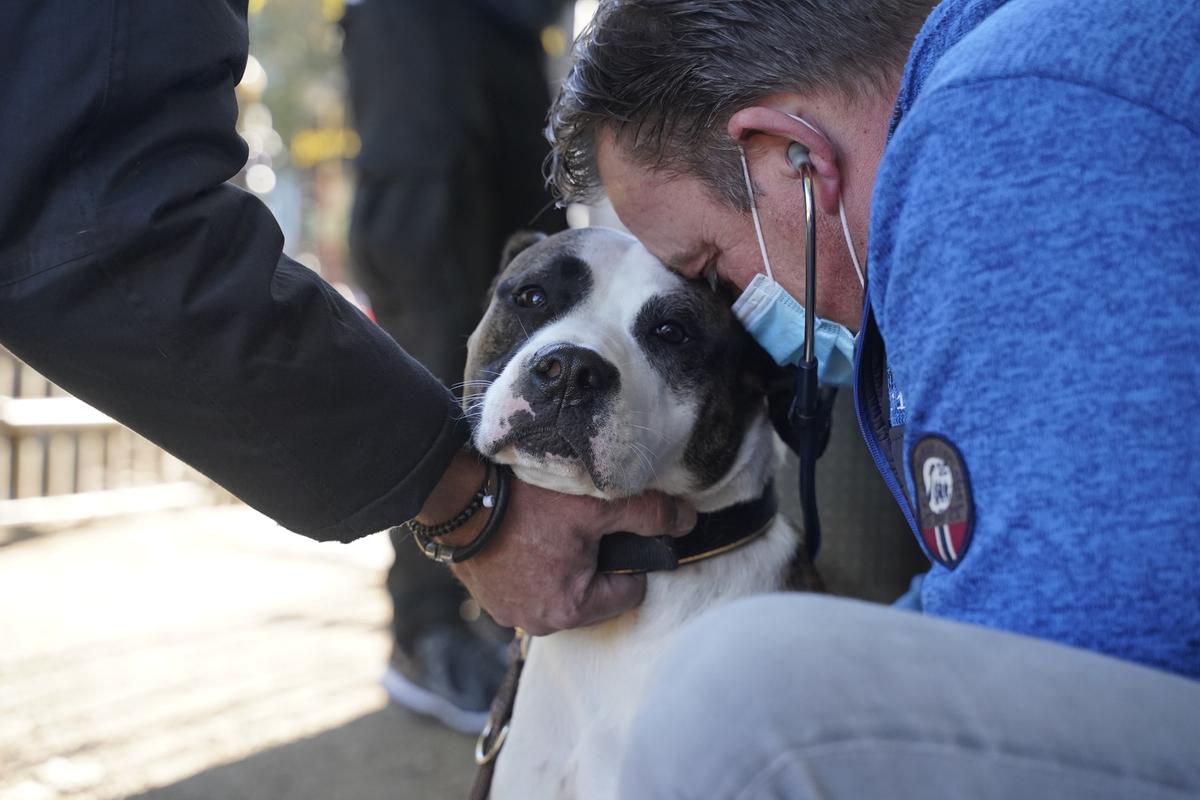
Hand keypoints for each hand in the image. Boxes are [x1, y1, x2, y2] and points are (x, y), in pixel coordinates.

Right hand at [414, 452, 694, 635]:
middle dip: (593, 561)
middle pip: (594, 593)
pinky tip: (527, 534)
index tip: (611, 528)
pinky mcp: (488, 597)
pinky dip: (533, 564)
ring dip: (562, 563)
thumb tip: (686, 521)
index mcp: (570, 609)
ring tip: (550, 526)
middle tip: (579, 524)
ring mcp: (508, 613)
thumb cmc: (525, 502)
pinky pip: (528, 584)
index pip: (630, 590)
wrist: (455, 495)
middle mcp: (537, 623)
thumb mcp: (597, 504)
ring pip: (560, 588)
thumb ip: (649, 514)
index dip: (630, 555)